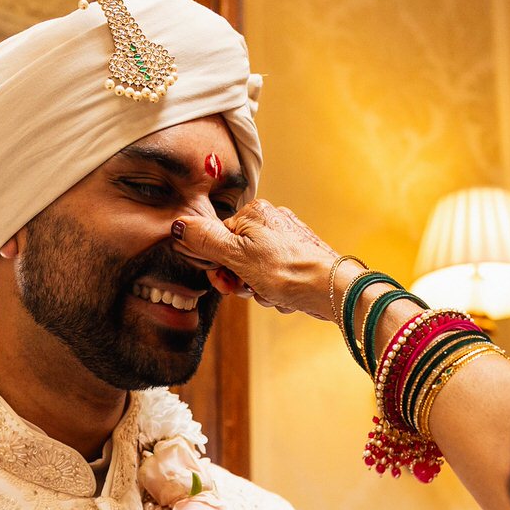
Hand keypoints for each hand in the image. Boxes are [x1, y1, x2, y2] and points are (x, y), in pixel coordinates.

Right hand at [170, 201, 344, 320]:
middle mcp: (272, 222)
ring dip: (260, 290)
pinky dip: (277, 292)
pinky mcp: (300, 260)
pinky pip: (276, 278)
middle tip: (250, 289)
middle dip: (241, 280)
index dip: (218, 266)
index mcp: (255, 213)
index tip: (226, 282)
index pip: (219, 238)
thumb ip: (206, 241)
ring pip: (256, 272)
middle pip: (237, 257)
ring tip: (273, 293)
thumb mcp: (237, 256)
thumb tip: (179, 225)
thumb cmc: (287, 270)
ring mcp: (288, 241)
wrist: (331, 289)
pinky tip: (286, 296)